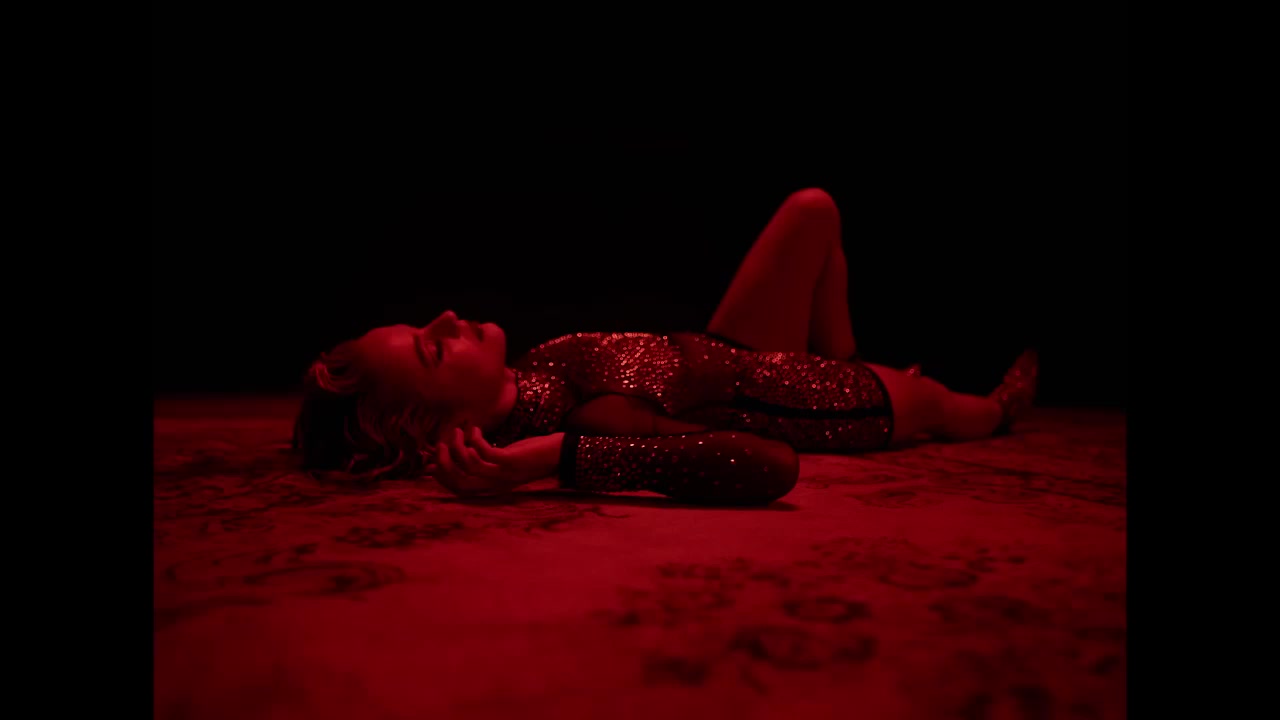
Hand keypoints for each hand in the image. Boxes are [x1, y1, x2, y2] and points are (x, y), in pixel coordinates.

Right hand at [427, 426, 561, 496]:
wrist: (560, 455)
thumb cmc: (531, 456)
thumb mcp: (504, 460)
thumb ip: (484, 460)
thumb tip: (462, 452)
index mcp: (492, 487)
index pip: (458, 489)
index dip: (441, 476)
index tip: (432, 459)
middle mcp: (495, 484)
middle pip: (459, 481)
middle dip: (444, 463)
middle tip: (441, 444)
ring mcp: (503, 474)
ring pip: (469, 466)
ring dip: (458, 447)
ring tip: (458, 431)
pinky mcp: (512, 461)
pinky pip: (485, 453)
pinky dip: (476, 440)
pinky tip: (476, 429)